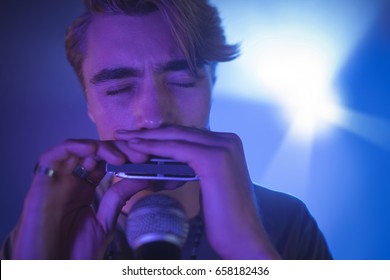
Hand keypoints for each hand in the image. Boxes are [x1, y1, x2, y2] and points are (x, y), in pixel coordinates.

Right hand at [12, 139, 149, 258]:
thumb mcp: (105, 221)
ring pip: (79, 149)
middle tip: (140, 155)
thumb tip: (142, 178)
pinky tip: (92, 149)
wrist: (53, 268)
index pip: (106, 162)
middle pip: (96, 152)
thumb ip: (119, 198)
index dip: (126, 156)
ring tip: (121, 156)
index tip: (147, 159)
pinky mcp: (42, 180)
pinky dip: (74, 146)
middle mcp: (72, 179)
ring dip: (102, 147)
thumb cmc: (73, 252)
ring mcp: (58, 178)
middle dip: (120, 150)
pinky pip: (55, 154)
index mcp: (86, 188)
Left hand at [115, 126, 280, 258]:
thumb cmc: (225, 217)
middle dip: (149, 133)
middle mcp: (228, 140)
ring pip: (175, 138)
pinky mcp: (214, 158)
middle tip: (125, 134)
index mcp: (228, 144)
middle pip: (180, 133)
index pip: (187, 135)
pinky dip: (153, 147)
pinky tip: (135, 148)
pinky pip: (175, 149)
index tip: (139, 136)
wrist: (243, 238)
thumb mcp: (209, 184)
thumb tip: (168, 163)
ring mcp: (223, 147)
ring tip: (123, 138)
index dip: (161, 134)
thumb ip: (195, 167)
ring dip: (146, 138)